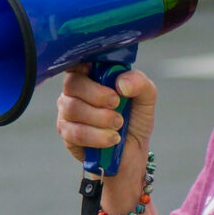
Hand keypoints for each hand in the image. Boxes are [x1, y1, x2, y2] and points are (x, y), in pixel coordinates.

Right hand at [55, 65, 155, 188]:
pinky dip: (97, 136)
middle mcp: (75, 92)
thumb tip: (121, 83)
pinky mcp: (67, 134)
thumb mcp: (146, 97)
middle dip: (98, 95)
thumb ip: (139, 82)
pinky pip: (75, 132)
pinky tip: (112, 138)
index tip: (98, 73)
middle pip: (73, 84)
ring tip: (119, 124)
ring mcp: (67, 112)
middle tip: (117, 104)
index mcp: (92, 76)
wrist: (133, 152)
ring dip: (101, 118)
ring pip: (73, 108)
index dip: (83, 65)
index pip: (77, 62)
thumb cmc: (135, 119)